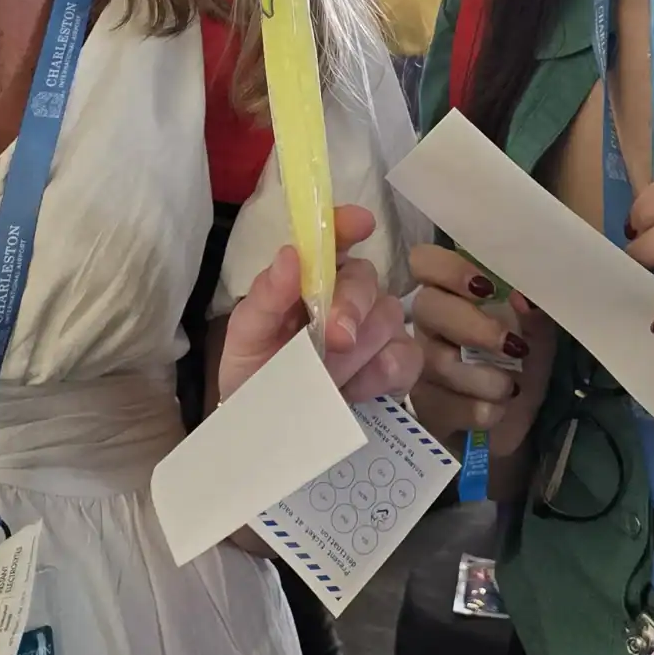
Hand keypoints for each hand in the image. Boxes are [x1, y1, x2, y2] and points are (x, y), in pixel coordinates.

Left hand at [218, 205, 421, 406]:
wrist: (267, 431)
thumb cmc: (256, 371)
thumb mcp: (247, 335)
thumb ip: (266, 295)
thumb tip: (289, 255)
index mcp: (310, 274)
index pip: (333, 237)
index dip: (346, 225)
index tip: (358, 223)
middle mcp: (349, 292)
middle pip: (365, 279)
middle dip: (351, 305)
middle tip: (335, 336)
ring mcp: (377, 327)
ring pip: (387, 319)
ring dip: (355, 351)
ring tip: (325, 378)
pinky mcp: (397, 362)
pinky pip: (406, 356)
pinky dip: (381, 374)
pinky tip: (354, 390)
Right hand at [407, 243, 555, 456]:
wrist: (522, 422)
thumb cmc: (525, 364)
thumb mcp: (538, 331)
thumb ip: (532, 309)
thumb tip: (521, 296)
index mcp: (452, 294)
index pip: (425, 261)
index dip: (449, 268)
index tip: (487, 287)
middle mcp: (428, 324)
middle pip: (427, 306)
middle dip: (474, 327)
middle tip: (513, 346)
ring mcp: (419, 367)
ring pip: (439, 361)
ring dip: (487, 378)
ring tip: (512, 388)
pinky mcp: (425, 408)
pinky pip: (446, 405)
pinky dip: (482, 410)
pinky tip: (497, 410)